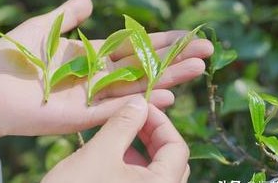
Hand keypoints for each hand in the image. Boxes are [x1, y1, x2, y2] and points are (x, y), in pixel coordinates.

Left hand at [0, 0, 212, 139]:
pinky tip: (167, 95)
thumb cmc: (8, 58)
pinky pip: (116, 109)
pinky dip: (141, 102)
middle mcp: (97, 77)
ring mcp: (91, 98)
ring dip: (168, 78)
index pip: (133, 46)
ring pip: (137, 87)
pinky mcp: (80, 116)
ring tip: (198, 68)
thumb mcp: (41, 28)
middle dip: (175, 59)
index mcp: (90, 56)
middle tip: (208, 52)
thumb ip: (66, 15)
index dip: (161, 40)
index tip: (189, 34)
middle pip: (143, 67)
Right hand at [42, 97, 189, 182]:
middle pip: (170, 160)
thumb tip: (140, 102)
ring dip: (141, 148)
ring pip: (155, 172)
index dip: (161, 122)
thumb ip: (123, 124)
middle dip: (152, 134)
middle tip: (132, 117)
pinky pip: (142, 182)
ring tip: (119, 133)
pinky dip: (132, 165)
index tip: (140, 107)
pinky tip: (112, 156)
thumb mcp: (100, 152)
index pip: (177, 148)